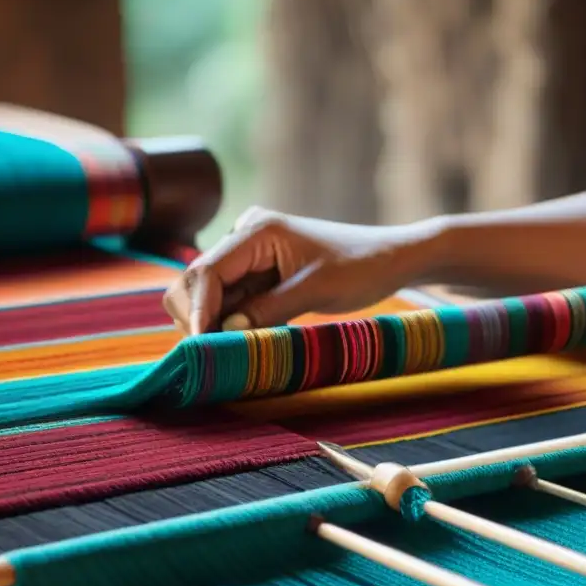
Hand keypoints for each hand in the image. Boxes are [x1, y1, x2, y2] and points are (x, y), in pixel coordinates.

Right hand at [162, 207, 437, 335]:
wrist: (390, 259)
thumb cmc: (360, 268)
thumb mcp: (316, 291)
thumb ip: (268, 310)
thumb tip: (224, 332)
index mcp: (257, 231)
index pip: (206, 271)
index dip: (198, 310)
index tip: (200, 345)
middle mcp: (244, 237)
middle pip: (195, 282)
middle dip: (198, 317)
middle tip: (215, 354)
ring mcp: (248, 255)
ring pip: (208, 295)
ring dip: (213, 323)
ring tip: (233, 349)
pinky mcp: (257, 273)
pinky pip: (229, 301)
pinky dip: (229, 323)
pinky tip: (241, 341)